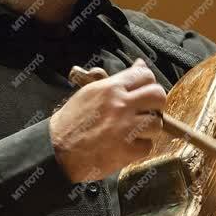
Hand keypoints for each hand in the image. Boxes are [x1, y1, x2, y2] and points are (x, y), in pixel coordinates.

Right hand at [50, 59, 165, 181]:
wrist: (57, 151)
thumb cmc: (71, 122)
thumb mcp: (91, 93)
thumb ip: (118, 81)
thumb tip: (140, 65)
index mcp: (110, 88)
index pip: (145, 76)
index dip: (149, 84)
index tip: (144, 93)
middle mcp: (120, 105)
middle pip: (158, 96)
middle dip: (156, 104)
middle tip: (146, 112)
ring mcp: (125, 129)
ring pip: (157, 123)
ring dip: (148, 129)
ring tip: (134, 132)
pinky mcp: (127, 151)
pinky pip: (147, 146)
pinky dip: (139, 148)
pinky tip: (126, 146)